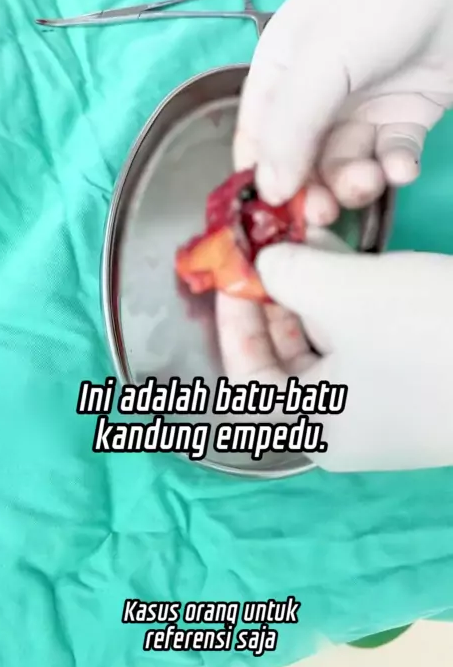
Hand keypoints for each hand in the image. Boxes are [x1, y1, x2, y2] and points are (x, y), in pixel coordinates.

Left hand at [216, 236, 452, 472]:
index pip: (245, 380)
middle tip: (274, 246)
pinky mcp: (417, 381)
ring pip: (328, 343)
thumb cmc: (433, 338)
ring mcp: (384, 406)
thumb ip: (289, 275)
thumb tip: (268, 264)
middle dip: (279, 297)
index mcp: (312, 428)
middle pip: (285, 359)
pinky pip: (366, 340)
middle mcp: (342, 426)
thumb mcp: (348, 295)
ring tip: (311, 238)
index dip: (233, 321)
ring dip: (317, 291)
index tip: (234, 273)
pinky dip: (354, 300)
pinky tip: (353, 259)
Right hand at [234, 0, 452, 218]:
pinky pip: (391, 156)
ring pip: (347, 165)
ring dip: (355, 181)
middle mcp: (316, 95)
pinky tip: (401, 166)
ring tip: (371, 179)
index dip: (263, 179)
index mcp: (278, 74)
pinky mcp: (406, 114)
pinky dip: (394, 168)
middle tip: (324, 212)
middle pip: (303, 162)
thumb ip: (289, 129)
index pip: (258, 141)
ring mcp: (362, 105)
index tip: (274, 214)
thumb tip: (269, 192)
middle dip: (312, 190)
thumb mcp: (319, 62)